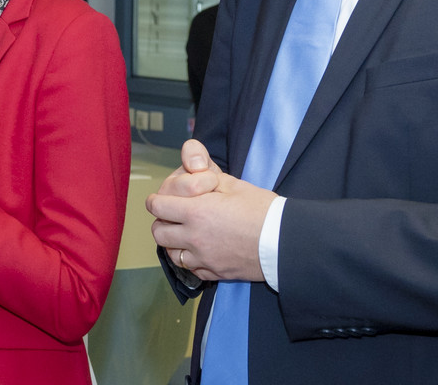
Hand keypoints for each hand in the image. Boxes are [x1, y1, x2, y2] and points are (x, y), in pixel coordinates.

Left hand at [146, 140, 275, 281]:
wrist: (288, 242)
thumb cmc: (263, 210)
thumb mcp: (233, 184)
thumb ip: (204, 178)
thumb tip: (189, 171)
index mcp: (196, 212)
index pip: (156, 206)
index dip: (157, 200)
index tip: (163, 199)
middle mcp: (194, 237)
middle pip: (158, 232)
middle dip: (162, 222)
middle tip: (174, 216)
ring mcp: (204, 258)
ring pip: (171, 253)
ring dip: (174, 243)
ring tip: (186, 234)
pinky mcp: (215, 273)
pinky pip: (190, 269)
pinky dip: (191, 259)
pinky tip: (201, 250)